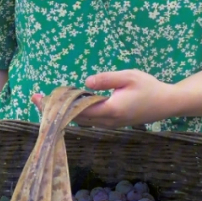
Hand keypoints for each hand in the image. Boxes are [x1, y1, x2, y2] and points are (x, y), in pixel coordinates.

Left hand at [39, 70, 177, 127]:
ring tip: (45, 102)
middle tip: (34, 99)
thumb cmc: (149, 87)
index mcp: (111, 110)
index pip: (77, 110)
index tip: (40, 99)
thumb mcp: (129, 76)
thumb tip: (85, 83)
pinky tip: (67, 104)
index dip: (57, 106)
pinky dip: (74, 113)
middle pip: (75, 118)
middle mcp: (108, 121)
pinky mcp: (112, 122)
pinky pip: (88, 120)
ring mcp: (110, 124)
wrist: (167, 103)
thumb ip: (107, 79)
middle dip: (54, 110)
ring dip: (63, 112)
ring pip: (81, 121)